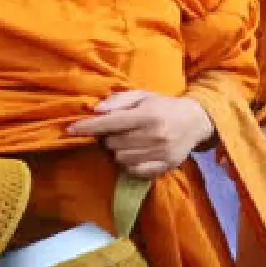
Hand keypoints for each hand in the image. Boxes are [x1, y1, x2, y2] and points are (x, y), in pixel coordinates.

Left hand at [67, 91, 213, 177]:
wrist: (196, 121)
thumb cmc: (163, 106)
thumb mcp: (143, 96)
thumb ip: (119, 100)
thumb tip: (95, 110)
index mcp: (148, 115)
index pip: (110, 123)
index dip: (87, 127)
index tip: (70, 130)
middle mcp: (155, 134)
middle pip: (113, 143)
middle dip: (109, 138)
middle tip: (118, 132)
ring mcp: (161, 152)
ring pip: (121, 158)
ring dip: (119, 151)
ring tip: (129, 142)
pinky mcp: (166, 165)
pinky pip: (135, 170)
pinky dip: (130, 164)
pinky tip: (136, 154)